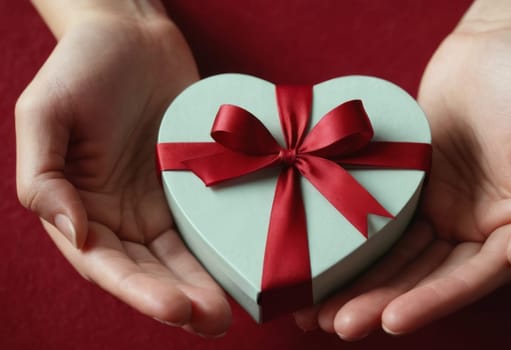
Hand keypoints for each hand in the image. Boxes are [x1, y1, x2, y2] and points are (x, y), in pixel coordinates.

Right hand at [15, 7, 230, 336]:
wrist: (133, 36)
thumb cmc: (82, 67)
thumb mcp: (44, 113)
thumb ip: (43, 178)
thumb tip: (72, 233)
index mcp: (78, 208)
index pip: (106, 264)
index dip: (139, 291)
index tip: (177, 308)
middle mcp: (118, 216)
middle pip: (148, 271)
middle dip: (180, 300)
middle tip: (215, 321)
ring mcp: (157, 204)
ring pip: (180, 258)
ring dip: (204, 286)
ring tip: (233, 311)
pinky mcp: (191, 188)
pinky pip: (205, 226)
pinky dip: (220, 251)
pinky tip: (243, 270)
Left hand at [294, 19, 510, 339]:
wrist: (498, 42)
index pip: (477, 275)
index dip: (435, 299)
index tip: (392, 319)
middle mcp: (479, 226)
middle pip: (429, 276)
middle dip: (385, 302)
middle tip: (339, 324)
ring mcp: (443, 207)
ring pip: (400, 257)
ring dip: (363, 284)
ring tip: (319, 312)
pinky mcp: (413, 187)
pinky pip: (384, 222)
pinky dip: (359, 247)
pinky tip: (329, 266)